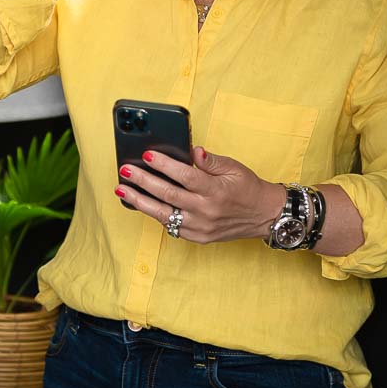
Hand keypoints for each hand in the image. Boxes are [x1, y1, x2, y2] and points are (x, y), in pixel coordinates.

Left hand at [115, 146, 283, 242]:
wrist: (264, 216)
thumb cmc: (248, 188)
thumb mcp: (234, 168)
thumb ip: (211, 160)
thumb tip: (192, 150)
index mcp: (216, 191)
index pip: (185, 176)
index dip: (164, 165)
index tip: (146, 154)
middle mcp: (206, 211)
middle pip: (168, 195)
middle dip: (143, 181)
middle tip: (125, 171)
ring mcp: (200, 227)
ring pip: (164, 214)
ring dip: (140, 201)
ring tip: (122, 190)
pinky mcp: (198, 238)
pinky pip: (171, 226)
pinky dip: (154, 214)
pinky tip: (140, 203)